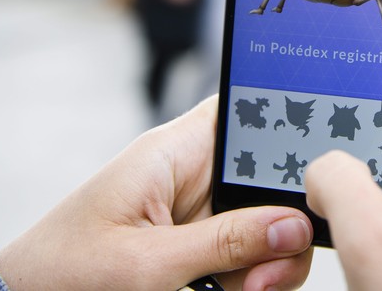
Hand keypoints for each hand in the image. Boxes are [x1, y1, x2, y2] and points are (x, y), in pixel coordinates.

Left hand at [0, 97, 312, 289]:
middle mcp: (191, 173)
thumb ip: (225, 243)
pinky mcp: (195, 242)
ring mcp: (195, 210)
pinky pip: (245, 249)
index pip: (244, 108)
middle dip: (284, 218)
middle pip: (267, 175)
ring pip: (264, 218)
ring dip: (270, 257)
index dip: (287, 121)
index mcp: (173, 152)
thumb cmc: (65, 272)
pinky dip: (253, 274)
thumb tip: (294, 224)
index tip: (315, 164)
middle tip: (270, 268)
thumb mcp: (147, 263)